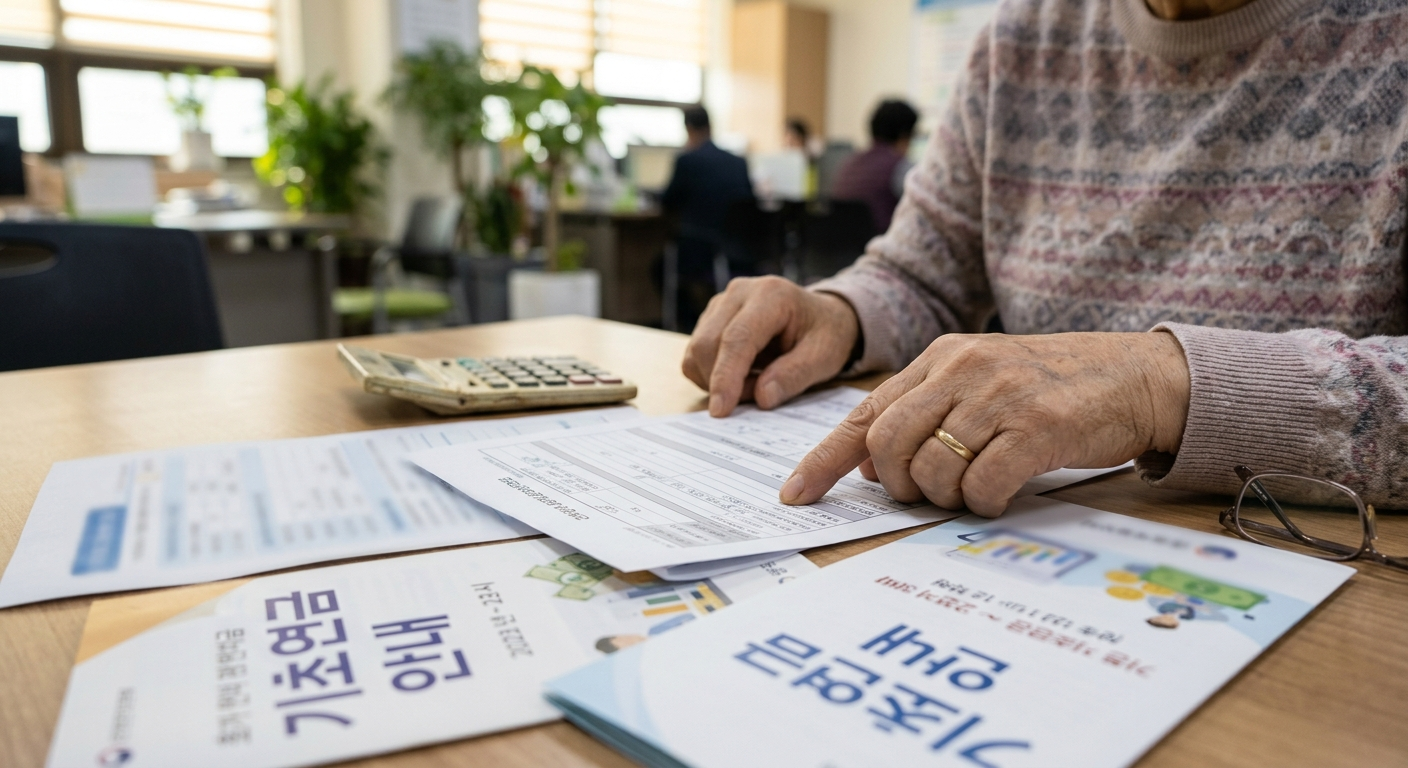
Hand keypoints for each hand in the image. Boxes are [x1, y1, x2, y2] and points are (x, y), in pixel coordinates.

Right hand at [682, 276, 859, 416]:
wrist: (822, 317)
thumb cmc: (826, 334)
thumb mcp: (825, 357)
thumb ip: (795, 376)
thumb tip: (762, 397)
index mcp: (771, 295)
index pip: (737, 338)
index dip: (725, 377)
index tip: (720, 411)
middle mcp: (739, 292)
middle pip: (707, 344)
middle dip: (722, 382)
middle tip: (756, 397)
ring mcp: (721, 303)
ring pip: (696, 351)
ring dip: (716, 380)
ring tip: (754, 382)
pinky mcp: (710, 317)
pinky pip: (695, 354)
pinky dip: (711, 375)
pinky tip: (741, 374)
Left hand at [778, 332, 1190, 516]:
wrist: (1136, 376)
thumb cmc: (1053, 389)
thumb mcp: (981, 382)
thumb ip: (926, 412)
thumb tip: (870, 468)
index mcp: (941, 359)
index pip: (865, 412)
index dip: (824, 458)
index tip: (796, 494)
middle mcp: (962, 370)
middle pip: (887, 444)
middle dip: (899, 486)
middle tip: (928, 495)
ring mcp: (998, 397)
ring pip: (931, 470)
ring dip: (946, 498)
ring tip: (976, 489)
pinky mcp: (1036, 428)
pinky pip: (981, 485)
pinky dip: (984, 503)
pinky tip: (1003, 493)